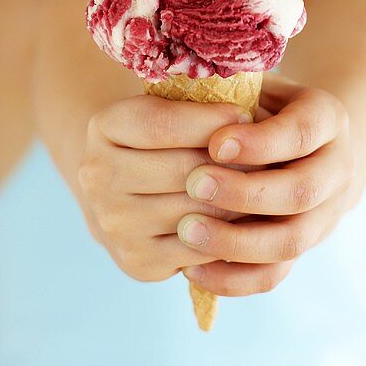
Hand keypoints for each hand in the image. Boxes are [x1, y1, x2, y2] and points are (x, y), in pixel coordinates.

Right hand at [78, 95, 265, 282]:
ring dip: (238, 201)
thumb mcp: (169, 107)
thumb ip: (197, 104)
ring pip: (195, 211)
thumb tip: (245, 120)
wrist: (124, 191)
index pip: (162, 124)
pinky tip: (246, 219)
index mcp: (104, 127)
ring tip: (265, 187)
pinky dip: (228, 236)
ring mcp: (114, 223)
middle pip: (183, 170)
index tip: (246, 116)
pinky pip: (197, 250)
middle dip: (234, 163)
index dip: (211, 121)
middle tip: (268, 156)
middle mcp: (97, 176)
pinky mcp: (136, 261)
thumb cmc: (163, 139)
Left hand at [178, 72, 354, 297]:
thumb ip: (233, 92)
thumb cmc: (264, 105)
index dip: (261, 143)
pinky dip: (232, 278)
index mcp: (328, 119)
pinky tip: (191, 269)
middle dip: (245, 193)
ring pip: (291, 242)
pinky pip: (273, 276)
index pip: (302, 133)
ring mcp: (325, 215)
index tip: (215, 143)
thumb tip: (187, 97)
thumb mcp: (257, 86)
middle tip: (194, 184)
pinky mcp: (303, 249)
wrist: (305, 142)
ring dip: (236, 241)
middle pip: (301, 192)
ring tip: (186, 230)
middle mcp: (337, 169)